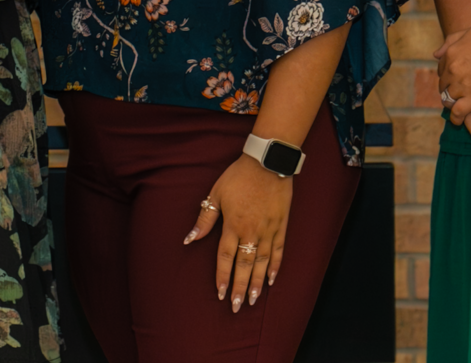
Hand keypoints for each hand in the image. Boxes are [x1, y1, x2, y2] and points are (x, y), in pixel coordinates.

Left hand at [184, 155, 293, 311]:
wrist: (267, 163)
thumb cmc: (238, 177)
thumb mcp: (216, 194)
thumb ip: (205, 219)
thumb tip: (190, 238)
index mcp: (233, 225)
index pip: (226, 257)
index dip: (223, 277)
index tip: (221, 294)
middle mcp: (251, 232)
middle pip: (244, 265)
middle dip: (240, 287)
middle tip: (237, 307)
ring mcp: (268, 230)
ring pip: (262, 262)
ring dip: (257, 282)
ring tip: (254, 300)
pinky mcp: (281, 226)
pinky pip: (279, 251)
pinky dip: (275, 266)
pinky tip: (271, 280)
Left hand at [435, 21, 470, 121]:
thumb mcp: (468, 31)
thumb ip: (450, 42)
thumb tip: (435, 55)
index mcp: (450, 54)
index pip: (442, 72)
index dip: (448, 78)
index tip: (455, 82)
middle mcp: (452, 69)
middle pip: (444, 87)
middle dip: (449, 91)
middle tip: (459, 96)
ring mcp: (463, 84)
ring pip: (449, 100)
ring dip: (453, 104)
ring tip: (460, 108)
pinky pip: (459, 112)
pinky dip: (456, 118)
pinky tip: (458, 122)